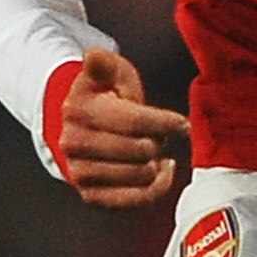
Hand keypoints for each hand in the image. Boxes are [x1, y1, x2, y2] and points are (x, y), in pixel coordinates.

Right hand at [60, 48, 188, 208]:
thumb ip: (105, 64)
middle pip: (140, 150)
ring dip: (156, 162)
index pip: (134, 121)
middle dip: (158, 141)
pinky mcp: (91, 196)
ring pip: (140, 174)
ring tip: (152, 150)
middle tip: (158, 133)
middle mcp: (74, 144)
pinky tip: (160, 172)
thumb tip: (91, 56)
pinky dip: (155, 189)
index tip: (182, 125)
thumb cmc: (104, 98)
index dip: (165, 123)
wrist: (80, 130)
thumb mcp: (108, 74)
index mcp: (79, 110)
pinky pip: (134, 201)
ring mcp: (80, 173)